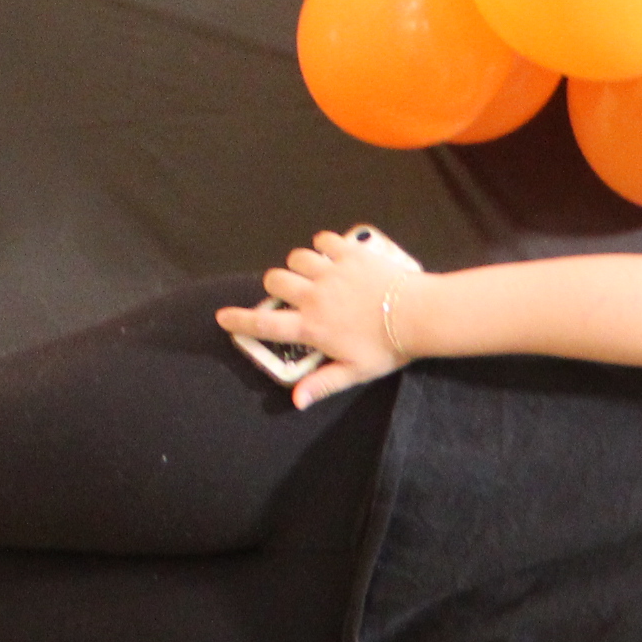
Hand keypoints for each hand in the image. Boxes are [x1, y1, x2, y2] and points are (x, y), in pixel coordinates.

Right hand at [214, 228, 425, 408]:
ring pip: (297, 258)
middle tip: (290, 294)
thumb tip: (296, 401)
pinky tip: (330, 253)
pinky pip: (325, 241)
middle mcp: (314, 296)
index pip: (265, 325)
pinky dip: (323, 245)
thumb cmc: (387, 348)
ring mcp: (331, 272)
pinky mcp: (349, 254)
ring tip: (311, 274)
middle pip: (275, 281)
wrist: (418, 315)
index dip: (239, 321)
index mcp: (312, 327)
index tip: (223, 317)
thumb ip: (323, 384)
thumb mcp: (354, 372)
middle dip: (276, 286)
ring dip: (299, 265)